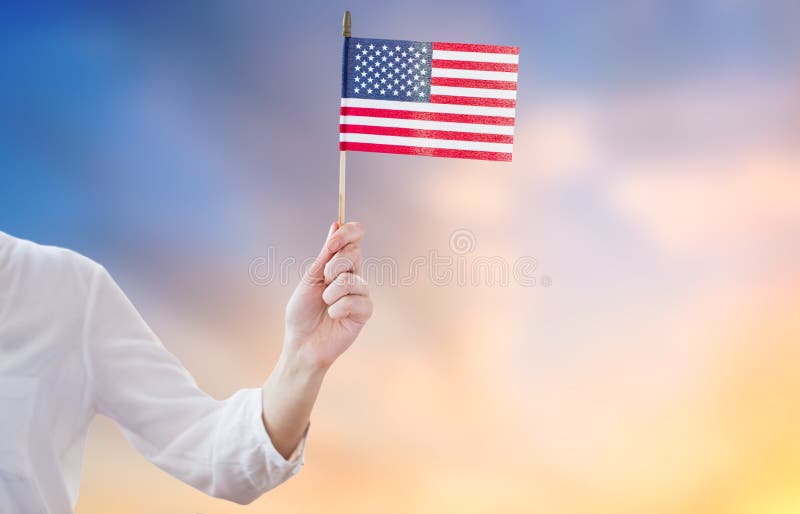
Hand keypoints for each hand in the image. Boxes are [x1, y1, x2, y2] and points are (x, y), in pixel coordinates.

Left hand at [283, 221, 371, 371]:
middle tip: (323, 282)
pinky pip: (356, 300)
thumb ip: (326, 254)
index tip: (331, 243)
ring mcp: (360, 294)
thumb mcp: (310, 278)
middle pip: (354, 254)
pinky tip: (333, 316)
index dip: (348, 233)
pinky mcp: (364, 312)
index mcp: (339, 265)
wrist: (301, 343)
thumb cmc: (302, 313)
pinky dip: (339, 308)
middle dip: (333, 266)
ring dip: (332, 292)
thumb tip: (335, 224)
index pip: (355, 238)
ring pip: (353, 279)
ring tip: (325, 305)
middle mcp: (353, 276)